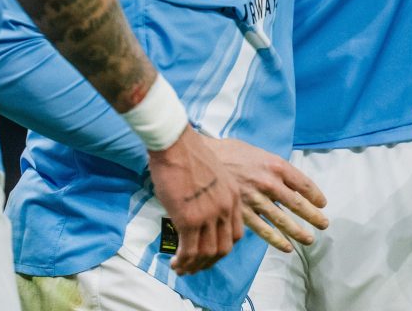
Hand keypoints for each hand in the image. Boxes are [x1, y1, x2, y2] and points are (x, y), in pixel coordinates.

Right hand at [147, 125, 242, 274]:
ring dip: (194, 266)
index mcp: (233, 196)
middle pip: (224, 248)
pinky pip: (189, 251)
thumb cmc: (189, 155)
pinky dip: (182, 262)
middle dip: (209, 263)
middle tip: (194, 267)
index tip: (209, 253)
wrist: (176, 144)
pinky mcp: (189, 219)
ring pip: (207, 254)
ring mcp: (209, 214)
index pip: (236, 234)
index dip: (222, 248)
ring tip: (180, 267)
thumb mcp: (213, 176)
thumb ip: (214, 196)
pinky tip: (174, 262)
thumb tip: (202, 214)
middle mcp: (225, 207)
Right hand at [200, 136, 327, 253]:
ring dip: (298, 231)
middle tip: (324, 224)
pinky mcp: (242, 212)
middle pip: (297, 203)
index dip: (315, 195)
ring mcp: (255, 199)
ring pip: (282, 219)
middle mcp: (269, 182)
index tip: (322, 203)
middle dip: (312, 215)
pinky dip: (276, 239)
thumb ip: (274, 166)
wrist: (204, 158)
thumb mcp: (258, 153)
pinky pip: (263, 229)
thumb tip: (286, 178)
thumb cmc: (231, 152)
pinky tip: (287, 247)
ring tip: (309, 239)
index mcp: (276, 165)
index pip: (302, 183)